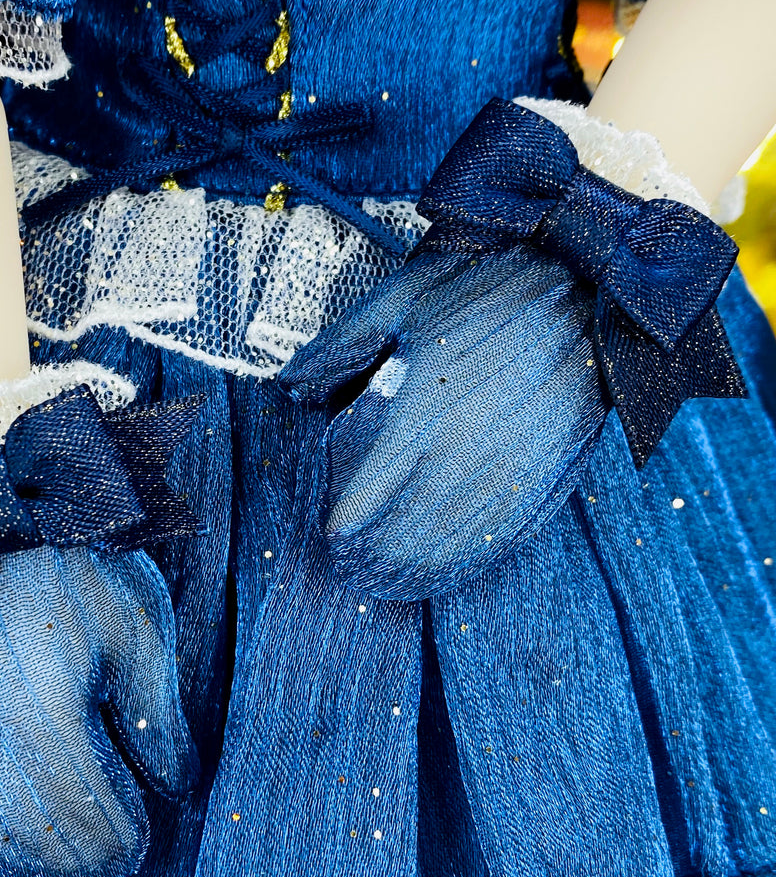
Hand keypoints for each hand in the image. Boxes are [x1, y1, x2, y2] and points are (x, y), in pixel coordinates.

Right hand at [0, 545, 196, 876]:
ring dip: (24, 875)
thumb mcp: (134, 626)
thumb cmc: (66, 562)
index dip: (115, 846)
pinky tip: (9, 860)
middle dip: (75, 871)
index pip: (81, 818)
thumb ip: (156, 716)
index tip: (142, 843)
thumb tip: (177, 787)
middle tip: (115, 867)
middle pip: (26, 845)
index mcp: (44, 713)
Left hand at [279, 246, 607, 598]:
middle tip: (350, 573)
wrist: (586, 289)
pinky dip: (470, 562)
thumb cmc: (485, 289)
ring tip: (390, 586)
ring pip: (453, 547)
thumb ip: (340, 348)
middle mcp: (463, 452)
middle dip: (373, 561)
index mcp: (420, 411)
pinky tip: (449, 569)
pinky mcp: (547, 478)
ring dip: (418, 572)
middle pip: (406, 536)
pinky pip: (501, 538)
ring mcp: (510, 472)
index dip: (343, 527)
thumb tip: (290, 386)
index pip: (367, 497)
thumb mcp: (400, 301)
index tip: (331, 536)